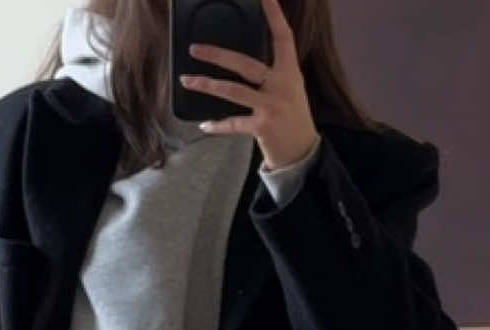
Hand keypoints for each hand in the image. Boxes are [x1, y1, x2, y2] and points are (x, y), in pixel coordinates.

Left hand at [180, 0, 318, 171]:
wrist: (302, 153)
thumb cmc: (293, 117)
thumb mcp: (291, 88)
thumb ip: (274, 72)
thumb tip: (245, 59)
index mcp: (290, 72)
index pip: (283, 38)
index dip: (274, 16)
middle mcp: (281, 86)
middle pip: (245, 64)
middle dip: (217, 56)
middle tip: (195, 49)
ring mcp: (272, 106)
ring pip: (233, 91)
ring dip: (207, 85)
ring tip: (188, 80)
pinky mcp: (262, 127)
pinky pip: (234, 123)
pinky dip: (218, 126)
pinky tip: (204, 125)